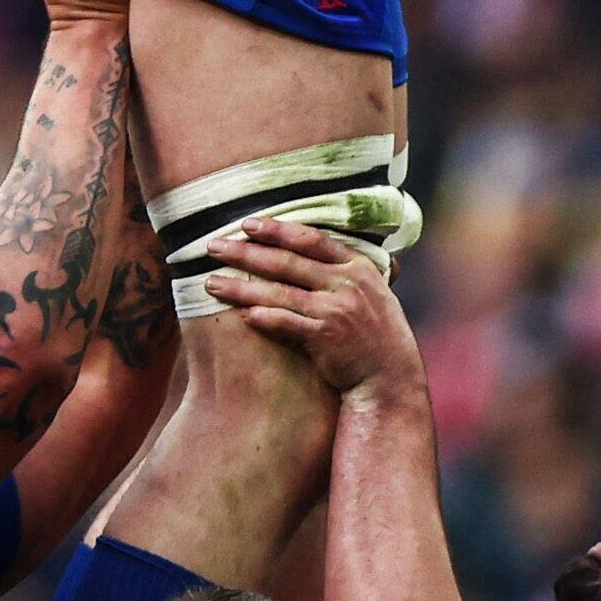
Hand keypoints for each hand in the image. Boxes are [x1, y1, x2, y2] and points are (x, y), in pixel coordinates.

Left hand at [202, 217, 424, 399]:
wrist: (389, 377)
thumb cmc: (377, 333)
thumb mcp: (373, 291)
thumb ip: (346, 269)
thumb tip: (316, 244)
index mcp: (357, 266)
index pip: (311, 238)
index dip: (278, 229)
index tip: (248, 223)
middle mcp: (346, 283)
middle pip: (287, 261)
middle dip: (247, 252)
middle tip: (213, 246)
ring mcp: (335, 310)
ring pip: (279, 292)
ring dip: (242, 286)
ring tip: (211, 283)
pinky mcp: (325, 338)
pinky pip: (286, 323)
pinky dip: (263, 317)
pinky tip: (240, 313)